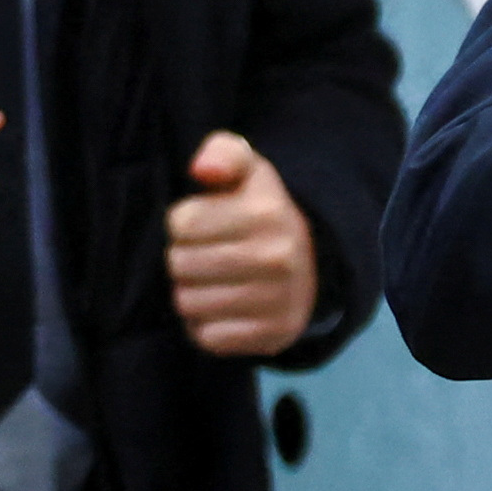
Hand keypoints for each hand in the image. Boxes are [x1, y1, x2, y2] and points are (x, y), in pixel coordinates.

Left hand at [165, 132, 316, 359]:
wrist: (312, 266)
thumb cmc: (263, 212)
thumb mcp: (248, 170)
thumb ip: (222, 153)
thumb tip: (202, 168)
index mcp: (265, 212)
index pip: (181, 223)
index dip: (185, 222)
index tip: (205, 223)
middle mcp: (275, 258)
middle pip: (179, 264)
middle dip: (184, 258)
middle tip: (207, 254)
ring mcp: (275, 301)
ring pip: (187, 302)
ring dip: (191, 293)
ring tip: (213, 281)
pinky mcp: (270, 336)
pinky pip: (206, 337)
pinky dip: (205, 326)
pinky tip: (222, 308)